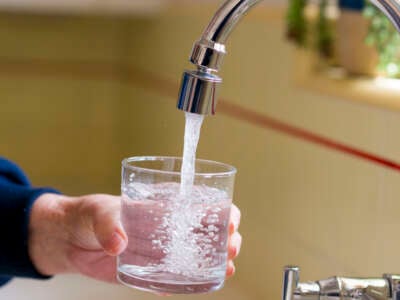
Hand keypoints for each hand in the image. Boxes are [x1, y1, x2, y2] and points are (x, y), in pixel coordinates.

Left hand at [28, 193, 241, 282]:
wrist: (71, 239)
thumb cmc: (89, 215)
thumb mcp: (98, 211)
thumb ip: (107, 224)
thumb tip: (118, 244)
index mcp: (164, 207)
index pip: (202, 205)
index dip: (223, 210)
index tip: (230, 219)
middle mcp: (169, 230)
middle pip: (209, 232)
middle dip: (228, 238)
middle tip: (231, 246)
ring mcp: (162, 252)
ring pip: (199, 257)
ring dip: (217, 262)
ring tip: (227, 267)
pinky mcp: (151, 272)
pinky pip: (175, 280)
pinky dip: (189, 284)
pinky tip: (200, 286)